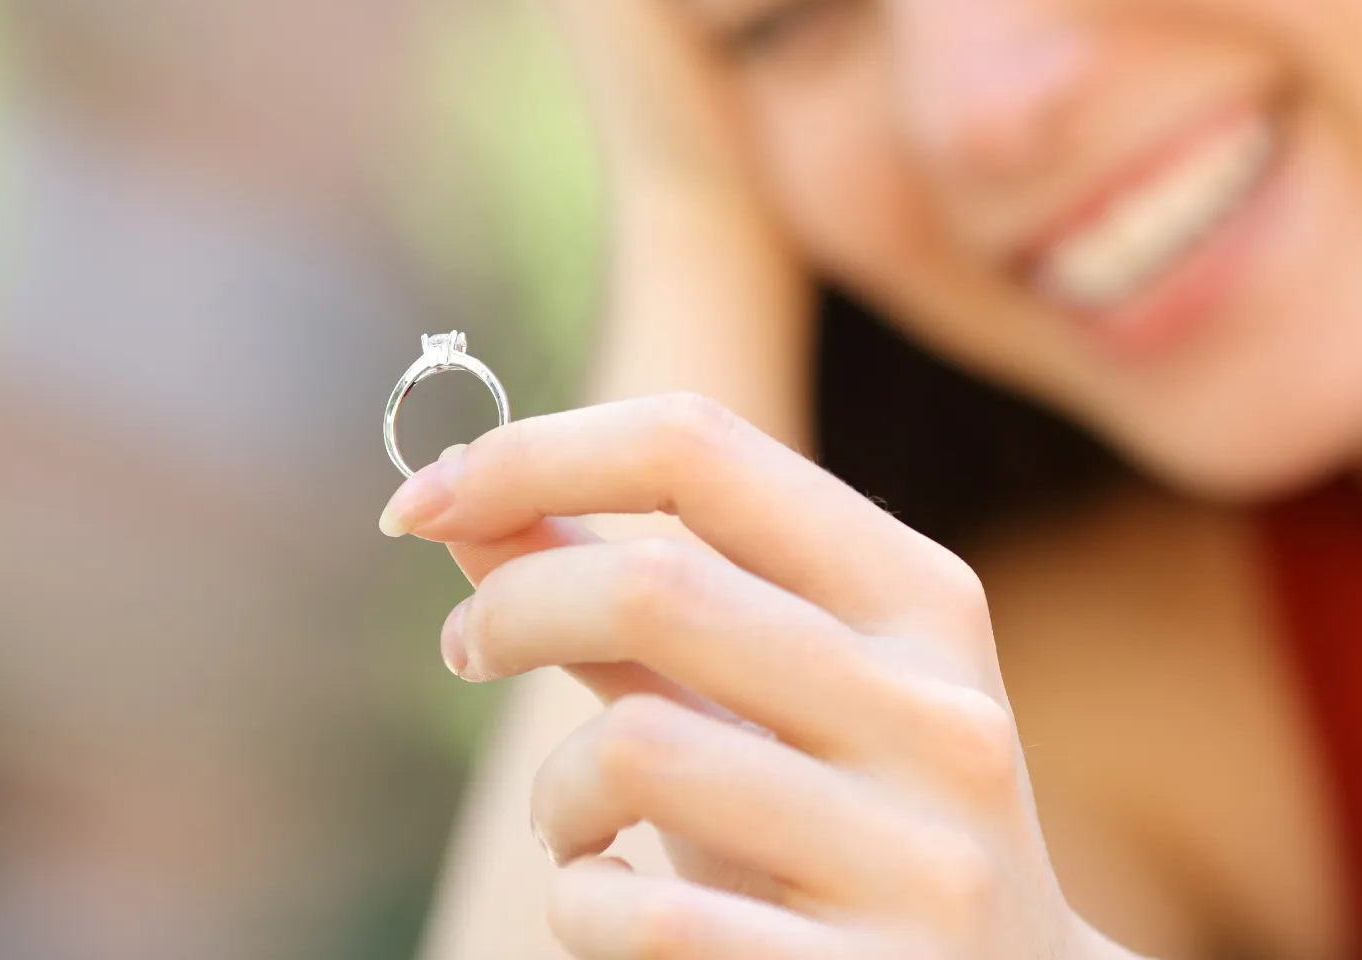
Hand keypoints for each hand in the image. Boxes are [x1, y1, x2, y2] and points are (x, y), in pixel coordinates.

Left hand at [381, 394, 1139, 959]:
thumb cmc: (850, 827)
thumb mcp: (772, 697)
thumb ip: (638, 598)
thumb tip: (465, 498)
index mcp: (920, 601)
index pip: (701, 449)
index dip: (537, 452)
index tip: (424, 498)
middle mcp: (937, 712)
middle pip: (654, 585)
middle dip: (512, 609)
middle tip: (467, 651)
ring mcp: (919, 857)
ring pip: (637, 753)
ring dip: (554, 792)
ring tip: (570, 824)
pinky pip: (644, 918)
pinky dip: (584, 905)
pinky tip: (610, 906)